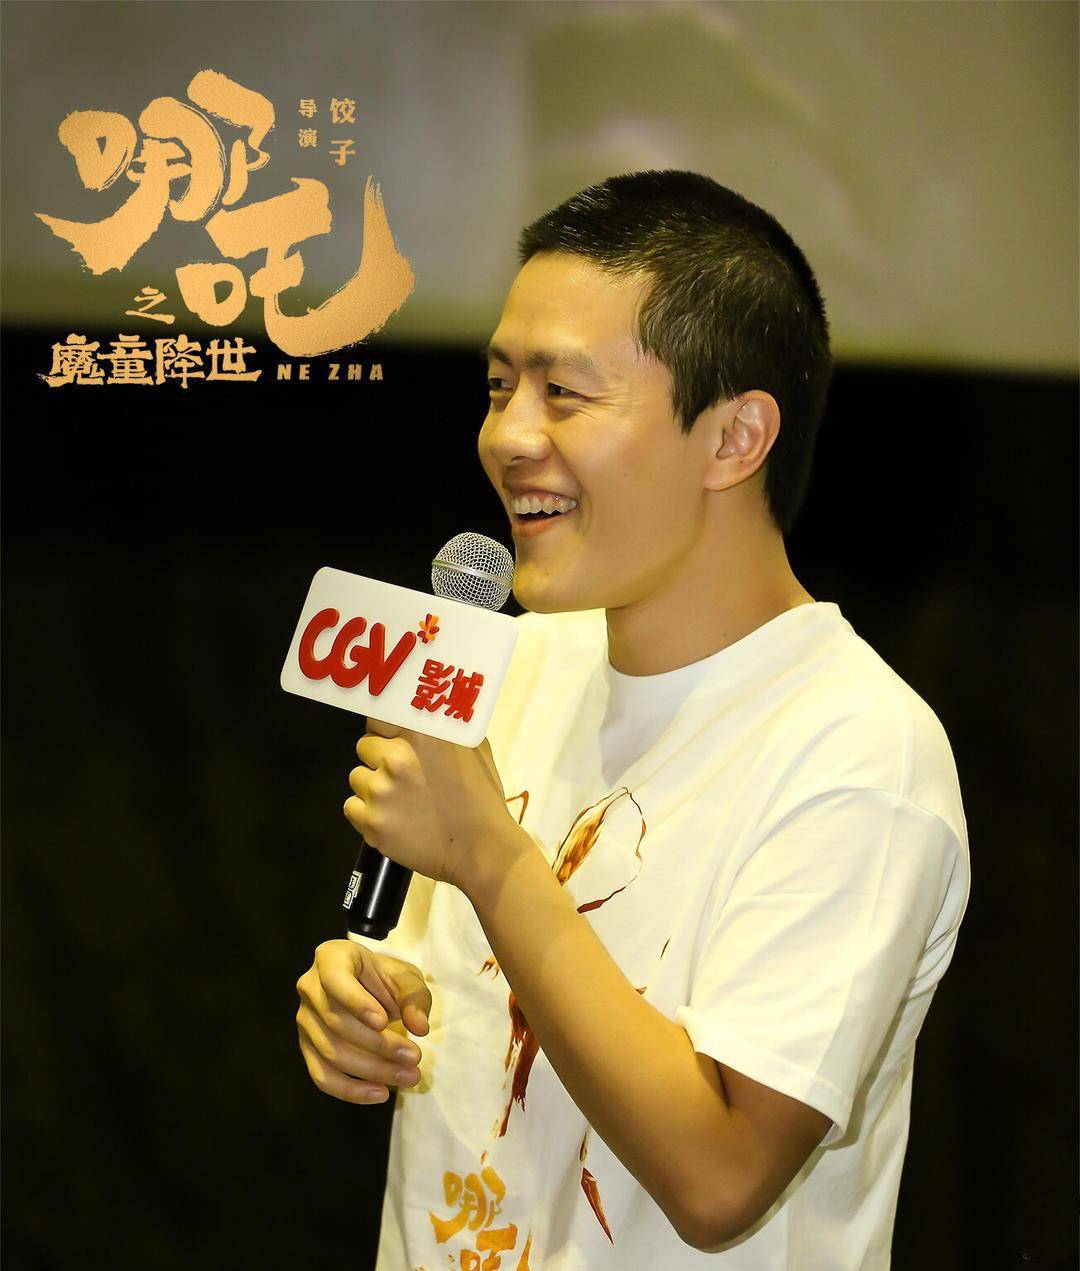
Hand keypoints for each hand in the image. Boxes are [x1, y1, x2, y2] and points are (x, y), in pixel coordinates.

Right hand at [296, 939, 431, 1104]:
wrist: (368, 988)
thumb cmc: (384, 978)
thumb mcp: (406, 979)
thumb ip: (414, 999)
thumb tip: (419, 1027)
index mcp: (331, 958)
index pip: (335, 980)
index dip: (356, 1003)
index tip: (384, 1022)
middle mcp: (310, 987)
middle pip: (337, 1023)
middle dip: (379, 1045)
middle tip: (414, 1057)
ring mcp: (304, 1020)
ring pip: (331, 1052)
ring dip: (372, 1070)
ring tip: (408, 1076)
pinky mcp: (307, 1048)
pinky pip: (322, 1075)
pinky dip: (350, 1090)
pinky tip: (379, 1093)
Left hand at [344, 719, 525, 892]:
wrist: (482, 848)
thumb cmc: (481, 799)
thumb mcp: (473, 749)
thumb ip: (444, 729)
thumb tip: (427, 715)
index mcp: (420, 736)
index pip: (379, 717)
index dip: (386, 730)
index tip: (392, 739)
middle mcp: (395, 759)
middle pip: (364, 746)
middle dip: (379, 758)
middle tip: (402, 775)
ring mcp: (380, 792)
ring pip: (357, 777)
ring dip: (373, 786)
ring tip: (401, 800)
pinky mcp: (371, 822)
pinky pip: (351, 807)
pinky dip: (366, 813)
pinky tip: (392, 817)